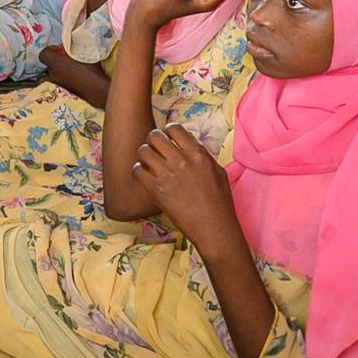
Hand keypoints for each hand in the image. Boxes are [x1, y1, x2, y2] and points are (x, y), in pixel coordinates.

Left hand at [133, 126, 233, 241]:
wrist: (214, 228)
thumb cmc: (220, 203)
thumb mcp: (218, 172)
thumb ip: (202, 156)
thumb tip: (190, 146)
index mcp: (198, 154)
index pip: (175, 129)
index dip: (168, 130)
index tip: (167, 136)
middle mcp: (182, 161)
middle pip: (155, 136)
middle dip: (152, 139)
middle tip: (154, 147)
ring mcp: (168, 175)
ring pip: (143, 151)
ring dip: (144, 154)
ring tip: (149, 161)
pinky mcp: (157, 190)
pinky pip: (137, 170)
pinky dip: (139, 170)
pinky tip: (145, 175)